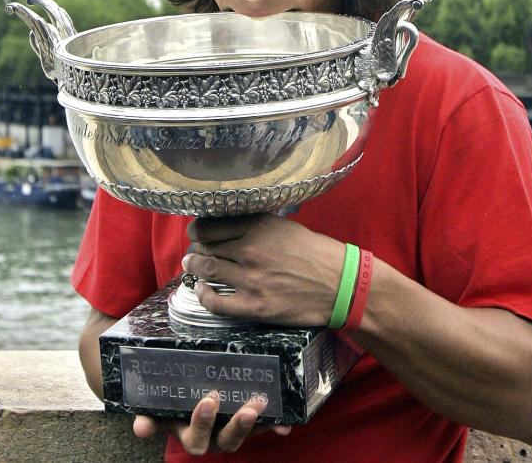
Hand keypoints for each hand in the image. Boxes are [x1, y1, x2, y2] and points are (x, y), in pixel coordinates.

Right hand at [132, 390, 289, 454]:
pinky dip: (274, 425)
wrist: (192, 390)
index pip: (194, 437)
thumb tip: (139, 427)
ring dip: (249, 424)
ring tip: (257, 405)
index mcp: (190, 432)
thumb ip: (151, 414)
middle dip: (228, 424)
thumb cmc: (175, 399)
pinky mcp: (251, 422)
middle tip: (227, 399)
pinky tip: (285, 425)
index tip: (208, 400)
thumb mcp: (161, 406)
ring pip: (240, 435)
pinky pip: (264, 427)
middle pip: (222, 441)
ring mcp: (232, 430)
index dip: (200, 422)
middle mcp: (212, 437)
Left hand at [182, 214, 344, 325]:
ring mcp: (252, 279)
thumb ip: (258, 225)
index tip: (197, 232)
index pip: (212, 225)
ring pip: (208, 270)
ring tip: (191, 265)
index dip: (199, 229)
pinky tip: (201, 290)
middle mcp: (251, 250)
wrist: (340, 284)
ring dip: (195, 267)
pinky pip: (217, 302)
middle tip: (194, 251)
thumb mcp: (286, 227)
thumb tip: (232, 225)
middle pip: (206, 247)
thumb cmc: (316, 253)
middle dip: (196, 248)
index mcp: (259, 227)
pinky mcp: (255, 305)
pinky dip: (203, 295)